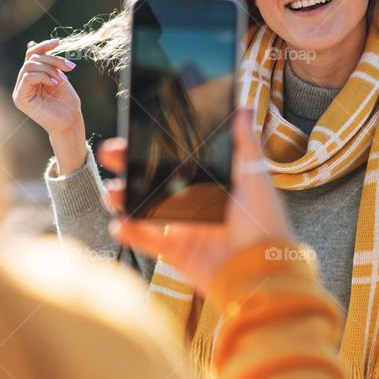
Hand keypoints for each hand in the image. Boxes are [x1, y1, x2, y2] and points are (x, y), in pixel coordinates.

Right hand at [12, 39, 85, 171]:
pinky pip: (28, 77)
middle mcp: (23, 84)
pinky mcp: (20, 99)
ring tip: (62, 78)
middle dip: (52, 59)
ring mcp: (19, 91)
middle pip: (32, 59)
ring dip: (49, 68)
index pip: (31, 55)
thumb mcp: (58, 76)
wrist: (70, 122)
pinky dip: (43, 76)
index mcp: (31, 78)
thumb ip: (47, 62)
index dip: (43, 46)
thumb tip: (31, 43)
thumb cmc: (67, 103)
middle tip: (69, 67)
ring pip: (29, 65)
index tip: (58, 42)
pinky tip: (55, 83)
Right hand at [99, 108, 291, 293]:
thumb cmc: (266, 222)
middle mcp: (195, 202)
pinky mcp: (177, 252)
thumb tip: (243, 107)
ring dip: (125, 198)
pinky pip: (148, 241)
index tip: (136, 131)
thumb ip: (246, 145)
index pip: (178, 159)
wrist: (263, 270)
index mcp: (212, 182)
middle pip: (155, 180)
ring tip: (113, 191)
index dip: (155, 147)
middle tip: (112, 154)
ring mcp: (184, 227)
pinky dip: (131, 232)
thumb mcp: (257, 178)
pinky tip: (119, 223)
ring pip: (145, 208)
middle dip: (130, 166)